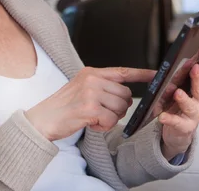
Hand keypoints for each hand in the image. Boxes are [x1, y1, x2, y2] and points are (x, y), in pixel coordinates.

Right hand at [26, 67, 155, 140]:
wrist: (42, 119)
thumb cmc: (63, 107)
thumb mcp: (81, 89)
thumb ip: (101, 87)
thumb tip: (125, 96)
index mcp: (91, 72)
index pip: (122, 71)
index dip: (142, 74)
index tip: (157, 74)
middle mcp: (92, 79)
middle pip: (126, 95)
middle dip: (120, 108)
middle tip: (103, 113)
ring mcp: (90, 92)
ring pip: (120, 108)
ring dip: (111, 118)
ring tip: (94, 118)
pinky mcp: (89, 108)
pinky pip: (111, 120)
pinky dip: (104, 126)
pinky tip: (91, 124)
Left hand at [159, 43, 198, 159]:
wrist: (179, 132)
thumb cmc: (181, 105)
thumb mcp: (185, 87)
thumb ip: (185, 73)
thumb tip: (183, 54)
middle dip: (198, 78)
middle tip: (195, 68)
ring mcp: (194, 115)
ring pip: (191, 107)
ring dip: (184, 99)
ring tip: (177, 93)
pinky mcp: (184, 127)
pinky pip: (177, 123)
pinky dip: (170, 119)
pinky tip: (162, 116)